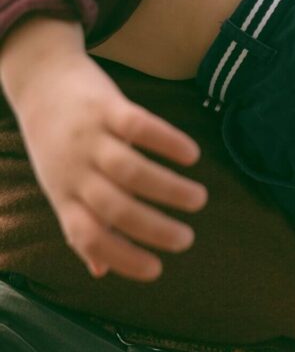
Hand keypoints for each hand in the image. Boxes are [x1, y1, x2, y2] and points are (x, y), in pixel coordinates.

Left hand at [1, 18, 206, 282]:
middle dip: (154, 228)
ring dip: (168, 188)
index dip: (122, 257)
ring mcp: (89, 137)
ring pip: (129, 170)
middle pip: (115, 207)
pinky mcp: (105, 106)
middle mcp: (74, 170)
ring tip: (198, 199)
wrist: (38, 80)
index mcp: (64, 196)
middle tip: (186, 239)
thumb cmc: (56, 143)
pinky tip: (192, 155)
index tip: (157, 269)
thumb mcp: (59, 187)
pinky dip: (168, 142)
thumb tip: (102, 271)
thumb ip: (81, 226)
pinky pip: (138, 126)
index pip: (89, 236)